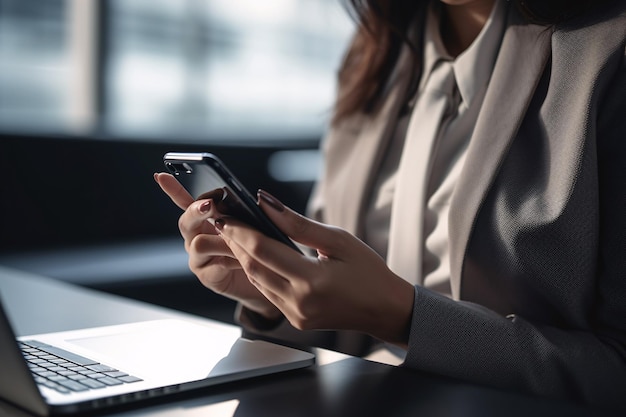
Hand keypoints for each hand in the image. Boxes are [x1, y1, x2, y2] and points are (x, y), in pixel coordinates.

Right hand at [153, 173, 280, 319]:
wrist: (268, 279)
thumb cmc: (261, 248)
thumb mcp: (258, 225)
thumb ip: (250, 212)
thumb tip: (257, 198)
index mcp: (206, 220)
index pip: (186, 201)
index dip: (173, 189)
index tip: (162, 176)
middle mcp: (197, 237)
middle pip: (186, 220)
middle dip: (196, 210)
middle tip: (209, 205)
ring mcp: (199, 258)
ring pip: (198, 243)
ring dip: (222, 239)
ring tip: (242, 241)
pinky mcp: (208, 276)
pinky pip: (216, 264)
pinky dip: (233, 260)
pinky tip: (246, 259)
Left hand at [210, 190, 414, 346]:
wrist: (385, 309)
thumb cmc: (369, 271)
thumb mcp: (339, 240)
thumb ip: (298, 224)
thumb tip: (265, 203)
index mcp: (312, 282)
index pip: (263, 251)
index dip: (240, 231)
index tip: (226, 214)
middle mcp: (299, 303)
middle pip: (253, 267)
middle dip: (235, 241)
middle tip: (224, 219)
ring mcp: (295, 316)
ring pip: (257, 281)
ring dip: (243, 256)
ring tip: (235, 233)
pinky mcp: (295, 320)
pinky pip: (268, 292)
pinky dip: (259, 271)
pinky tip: (255, 254)